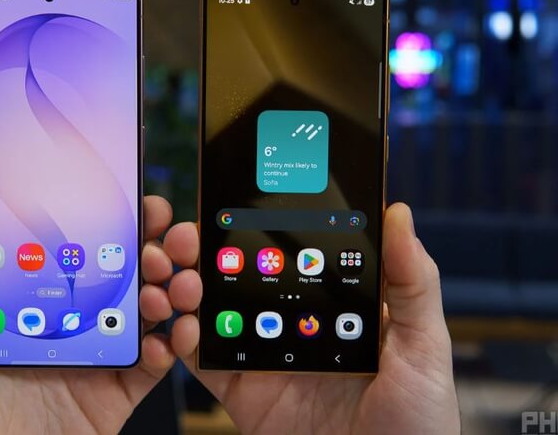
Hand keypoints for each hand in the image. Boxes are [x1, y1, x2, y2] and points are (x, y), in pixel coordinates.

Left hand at [0, 196, 196, 434]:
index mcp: (24, 302)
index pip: (69, 249)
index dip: (102, 220)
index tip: (127, 199)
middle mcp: (62, 324)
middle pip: (115, 274)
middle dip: (148, 249)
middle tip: (164, 235)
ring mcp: (90, 358)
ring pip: (142, 313)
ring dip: (165, 291)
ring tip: (167, 287)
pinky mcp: (111, 396)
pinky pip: (150, 367)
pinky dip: (169, 348)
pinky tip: (166, 338)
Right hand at [165, 203, 460, 434]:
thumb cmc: (418, 424)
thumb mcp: (424, 348)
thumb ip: (412, 284)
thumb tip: (399, 213)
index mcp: (335, 305)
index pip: (292, 253)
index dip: (261, 223)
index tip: (235, 196)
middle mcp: (295, 324)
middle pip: (243, 275)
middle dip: (211, 250)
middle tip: (193, 235)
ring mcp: (266, 355)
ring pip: (214, 311)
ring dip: (190, 288)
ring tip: (183, 278)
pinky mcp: (243, 391)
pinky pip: (204, 361)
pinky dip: (184, 343)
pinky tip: (183, 328)